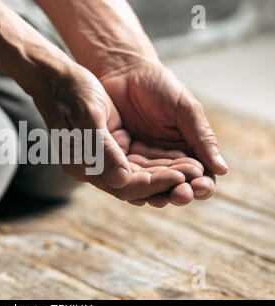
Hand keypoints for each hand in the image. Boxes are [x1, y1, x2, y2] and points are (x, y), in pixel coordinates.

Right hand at [33, 63, 203, 203]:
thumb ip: (102, 150)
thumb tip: (122, 180)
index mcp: (82, 166)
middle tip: (197, 179)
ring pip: (140, 176)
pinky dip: (159, 163)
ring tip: (195, 170)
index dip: (153, 183)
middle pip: (135, 186)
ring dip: (166, 175)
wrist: (57, 77)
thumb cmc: (70, 92)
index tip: (179, 177)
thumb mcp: (87, 116)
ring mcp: (101, 160)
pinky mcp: (111, 148)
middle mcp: (92, 169)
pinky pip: (138, 163)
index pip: (123, 185)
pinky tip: (181, 160)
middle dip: (166, 183)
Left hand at [99, 58, 227, 202]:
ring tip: (161, 197)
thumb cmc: (160, 86)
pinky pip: (126, 176)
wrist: (123, 71)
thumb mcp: (185, 110)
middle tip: (180, 194)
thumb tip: (222, 171)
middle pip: (175, 186)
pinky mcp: (119, 158)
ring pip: (151, 186)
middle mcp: (164, 159)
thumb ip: (201, 138)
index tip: (200, 187)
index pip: (198, 175)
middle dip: (179, 193)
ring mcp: (141, 161)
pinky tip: (135, 188)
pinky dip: (131, 185)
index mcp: (186, 149)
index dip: (201, 185)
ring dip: (156, 194)